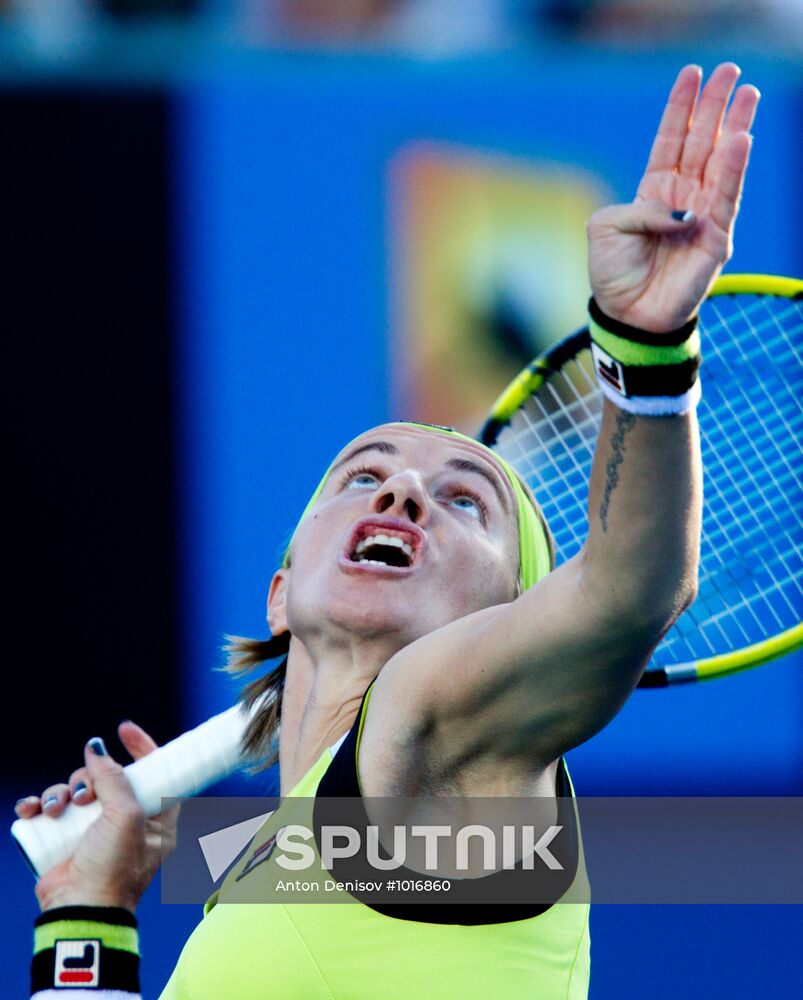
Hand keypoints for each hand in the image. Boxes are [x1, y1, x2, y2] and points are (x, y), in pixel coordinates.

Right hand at [14, 721, 177, 913]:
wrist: (79, 910)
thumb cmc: (114, 868)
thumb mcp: (126, 816)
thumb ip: (115, 778)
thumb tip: (96, 749)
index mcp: (156, 818)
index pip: (154, 772)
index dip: (141, 748)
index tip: (124, 730)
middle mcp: (126, 823)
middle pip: (107, 778)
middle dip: (89, 778)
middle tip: (84, 795)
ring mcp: (93, 832)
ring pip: (75, 791)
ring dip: (61, 793)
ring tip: (56, 810)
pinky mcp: (64, 840)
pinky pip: (49, 811)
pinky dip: (39, 806)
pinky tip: (32, 810)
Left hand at [588, 63, 759, 331]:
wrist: (626, 315)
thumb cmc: (613, 273)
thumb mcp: (605, 229)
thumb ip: (634, 208)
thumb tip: (675, 209)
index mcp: (653, 191)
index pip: (670, 140)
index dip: (680, 108)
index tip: (691, 74)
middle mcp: (682, 198)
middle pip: (701, 142)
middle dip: (715, 106)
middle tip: (730, 71)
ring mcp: (702, 217)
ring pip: (721, 164)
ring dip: (734, 127)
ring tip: (747, 93)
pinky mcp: (715, 239)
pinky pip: (727, 199)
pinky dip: (734, 170)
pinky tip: (740, 140)